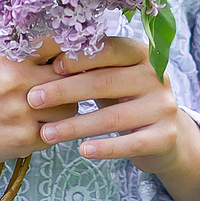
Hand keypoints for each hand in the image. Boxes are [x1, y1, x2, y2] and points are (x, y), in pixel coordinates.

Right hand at [0, 42, 66, 180]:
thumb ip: (29, 45)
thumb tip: (71, 36)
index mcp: (10, 55)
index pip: (58, 44)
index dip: (73, 51)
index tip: (76, 56)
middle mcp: (16, 80)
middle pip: (71, 78)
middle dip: (73, 82)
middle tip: (68, 84)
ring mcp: (21, 111)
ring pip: (70, 107)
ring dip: (65, 108)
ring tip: (50, 107)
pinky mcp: (24, 138)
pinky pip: (58, 131)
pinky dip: (54, 128)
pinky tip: (39, 123)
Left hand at [32, 36, 199, 200]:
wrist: (163, 135)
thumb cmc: (123, 98)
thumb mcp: (110, 76)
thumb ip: (87, 65)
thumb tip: (43, 54)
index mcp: (141, 53)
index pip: (108, 50)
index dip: (78, 58)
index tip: (50, 67)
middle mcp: (156, 77)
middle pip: (105, 82)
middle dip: (65, 91)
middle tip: (34, 99)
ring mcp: (164, 107)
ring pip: (113, 117)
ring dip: (75, 125)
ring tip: (47, 133)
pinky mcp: (165, 136)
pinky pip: (130, 144)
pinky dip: (105, 148)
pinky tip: (82, 151)